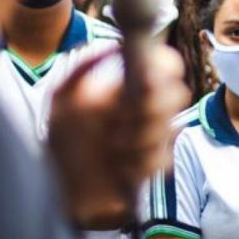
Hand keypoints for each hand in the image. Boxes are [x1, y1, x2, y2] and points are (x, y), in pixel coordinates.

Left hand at [46, 45, 188, 229]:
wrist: (65, 193)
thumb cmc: (61, 146)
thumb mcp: (60, 102)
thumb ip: (82, 69)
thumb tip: (114, 45)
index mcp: (126, 87)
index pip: (166, 64)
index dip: (164, 69)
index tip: (144, 82)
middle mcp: (145, 107)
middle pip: (178, 93)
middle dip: (151, 109)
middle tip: (122, 121)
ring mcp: (155, 135)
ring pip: (172, 126)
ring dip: (140, 139)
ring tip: (114, 149)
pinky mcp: (157, 163)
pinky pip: (164, 157)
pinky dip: (140, 164)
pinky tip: (121, 168)